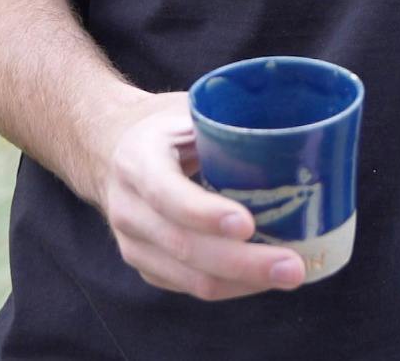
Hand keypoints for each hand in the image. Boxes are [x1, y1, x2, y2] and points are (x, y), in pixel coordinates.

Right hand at [84, 90, 307, 301]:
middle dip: (244, 262)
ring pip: (192, 278)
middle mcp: (129, 209)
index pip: (167, 195)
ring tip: (291, 275)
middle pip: (186, 248)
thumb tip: (294, 134)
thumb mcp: (182, 111)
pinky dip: (233, 287)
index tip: (248, 223)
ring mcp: (133, 244)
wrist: (104, 149)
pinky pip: (192, 288)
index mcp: (137, 161)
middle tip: (293, 265)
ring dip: (245, 282)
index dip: (206, 214)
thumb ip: (223, 123)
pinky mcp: (146, 266)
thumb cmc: (159, 127)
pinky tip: (265, 279)